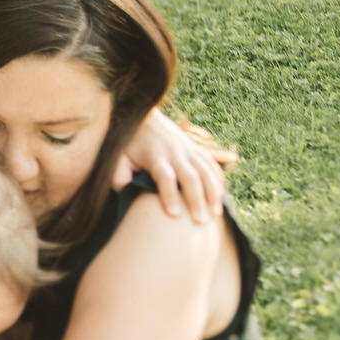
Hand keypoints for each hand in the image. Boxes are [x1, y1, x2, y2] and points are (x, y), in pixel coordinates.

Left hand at [114, 110, 235, 223]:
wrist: (144, 117)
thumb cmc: (128, 145)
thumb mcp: (119, 158)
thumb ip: (119, 176)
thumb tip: (125, 192)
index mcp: (155, 157)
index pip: (165, 177)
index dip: (170, 195)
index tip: (174, 215)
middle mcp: (175, 152)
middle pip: (190, 176)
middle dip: (197, 200)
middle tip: (200, 222)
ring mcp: (188, 149)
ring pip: (206, 171)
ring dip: (213, 192)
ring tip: (216, 214)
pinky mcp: (196, 148)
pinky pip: (211, 164)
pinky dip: (218, 180)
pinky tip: (220, 197)